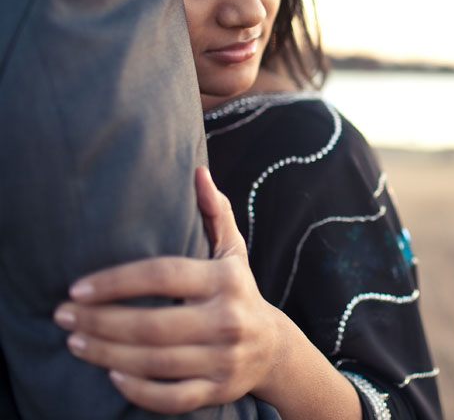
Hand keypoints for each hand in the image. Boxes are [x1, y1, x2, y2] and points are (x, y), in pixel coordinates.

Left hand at [53, 167, 280, 413]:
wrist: (273, 349)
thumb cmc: (239, 291)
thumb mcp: (233, 250)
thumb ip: (216, 212)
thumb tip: (198, 172)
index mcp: (227, 279)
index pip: (164, 275)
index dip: (117, 281)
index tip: (77, 288)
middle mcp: (228, 319)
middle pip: (152, 324)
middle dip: (100, 322)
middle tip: (64, 317)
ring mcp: (224, 358)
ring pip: (155, 361)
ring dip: (106, 354)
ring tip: (76, 342)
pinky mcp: (218, 390)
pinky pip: (171, 396)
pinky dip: (138, 389)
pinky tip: (112, 373)